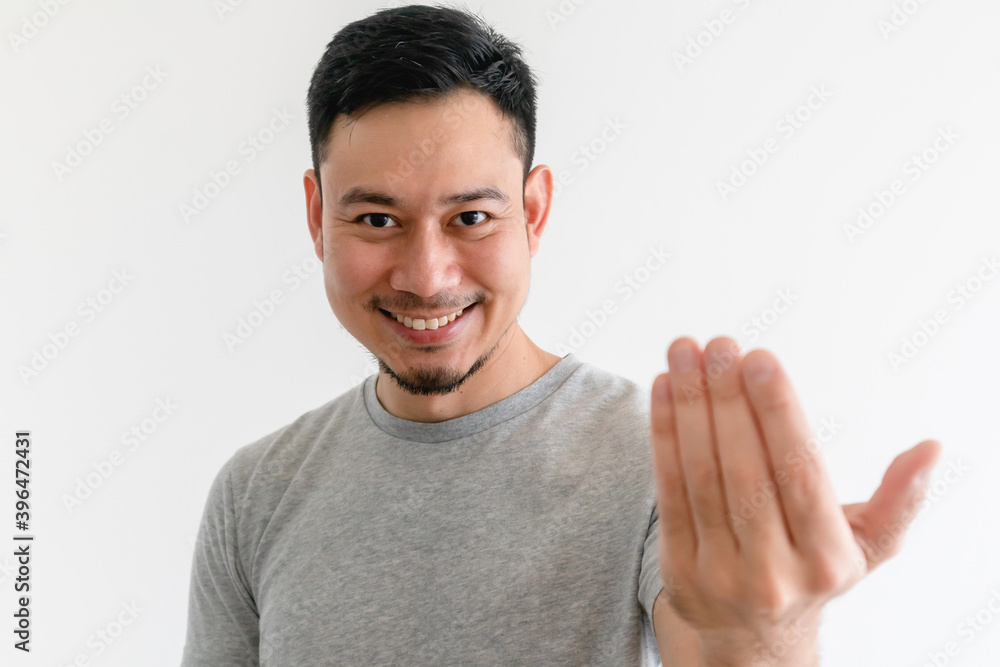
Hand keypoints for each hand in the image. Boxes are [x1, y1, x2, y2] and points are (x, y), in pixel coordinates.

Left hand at [650, 336, 940, 663]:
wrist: (753, 637)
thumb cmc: (811, 570)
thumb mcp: (866, 546)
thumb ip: (899, 500)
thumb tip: (931, 449)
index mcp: (827, 558)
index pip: (799, 471)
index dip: (776, 412)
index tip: (760, 358)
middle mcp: (775, 571)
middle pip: (745, 469)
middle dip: (728, 399)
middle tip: (720, 344)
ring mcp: (721, 572)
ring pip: (702, 475)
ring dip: (690, 407)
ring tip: (685, 352)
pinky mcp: (680, 567)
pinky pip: (668, 490)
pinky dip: (663, 435)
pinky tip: (663, 389)